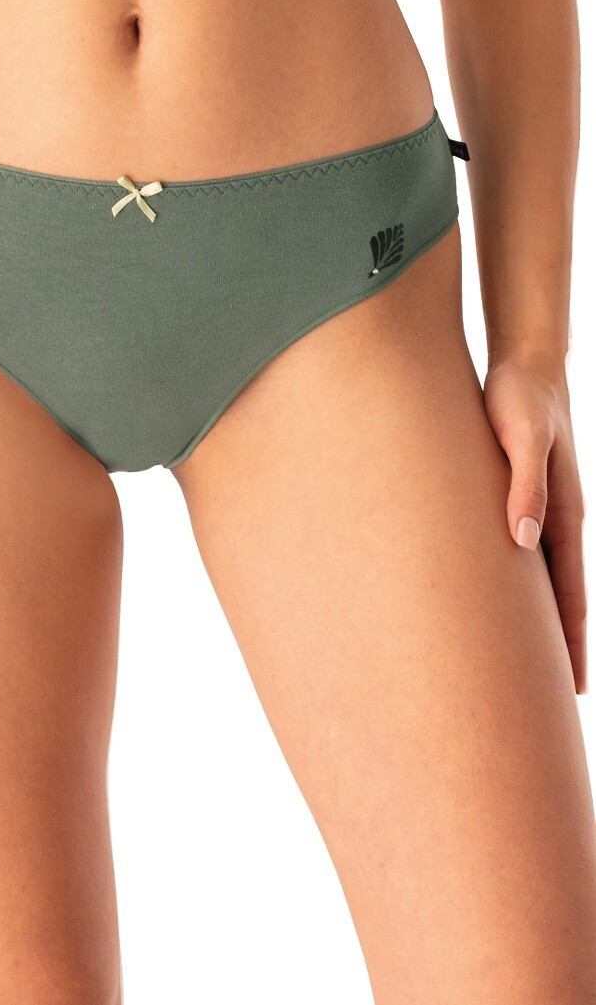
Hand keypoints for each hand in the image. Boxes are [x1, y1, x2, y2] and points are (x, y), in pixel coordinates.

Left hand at [483, 353, 586, 693]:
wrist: (524, 367)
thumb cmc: (521, 400)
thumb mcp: (522, 438)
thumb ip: (524, 485)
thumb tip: (521, 541)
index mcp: (563, 516)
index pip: (569, 595)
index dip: (570, 642)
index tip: (571, 690)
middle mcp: (553, 522)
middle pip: (557, 600)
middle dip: (556, 650)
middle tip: (550, 702)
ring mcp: (536, 513)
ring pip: (535, 584)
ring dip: (533, 624)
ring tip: (523, 667)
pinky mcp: (513, 500)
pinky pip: (516, 557)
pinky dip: (515, 589)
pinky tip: (497, 605)